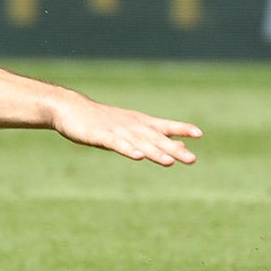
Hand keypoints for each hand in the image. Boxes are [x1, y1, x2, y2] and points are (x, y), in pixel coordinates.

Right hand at [51, 99, 200, 165]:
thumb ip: (157, 138)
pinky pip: (117, 145)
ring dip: (155, 152)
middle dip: (174, 150)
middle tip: (192, 159)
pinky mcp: (102, 136)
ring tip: (169, 162)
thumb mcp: (134, 129)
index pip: (165, 126)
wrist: (72, 109)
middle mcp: (133, 126)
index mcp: (141, 123)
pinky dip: (128, 150)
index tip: (199, 134)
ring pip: (140, 143)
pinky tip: (138, 157)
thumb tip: (180, 147)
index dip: (182, 129)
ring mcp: (117, 131)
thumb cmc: (105, 120)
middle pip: (156, 139)